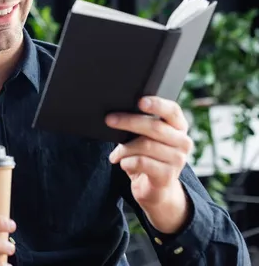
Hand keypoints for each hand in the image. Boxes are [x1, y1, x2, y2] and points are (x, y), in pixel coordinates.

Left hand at [106, 96, 193, 232]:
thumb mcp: (145, 138)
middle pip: (154, 127)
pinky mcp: (167, 176)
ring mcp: (177, 160)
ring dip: (124, 149)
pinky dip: (126, 162)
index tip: (140, 101)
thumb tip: (117, 115)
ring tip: (115, 154)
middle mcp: (183, 141)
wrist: (155, 189)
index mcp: (178, 127)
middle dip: (128, 122)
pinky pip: (141, 162)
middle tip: (109, 120)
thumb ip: (140, 125)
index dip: (157, 104)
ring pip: (145, 145)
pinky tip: (123, 164)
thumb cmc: (147, 157)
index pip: (172, 110)